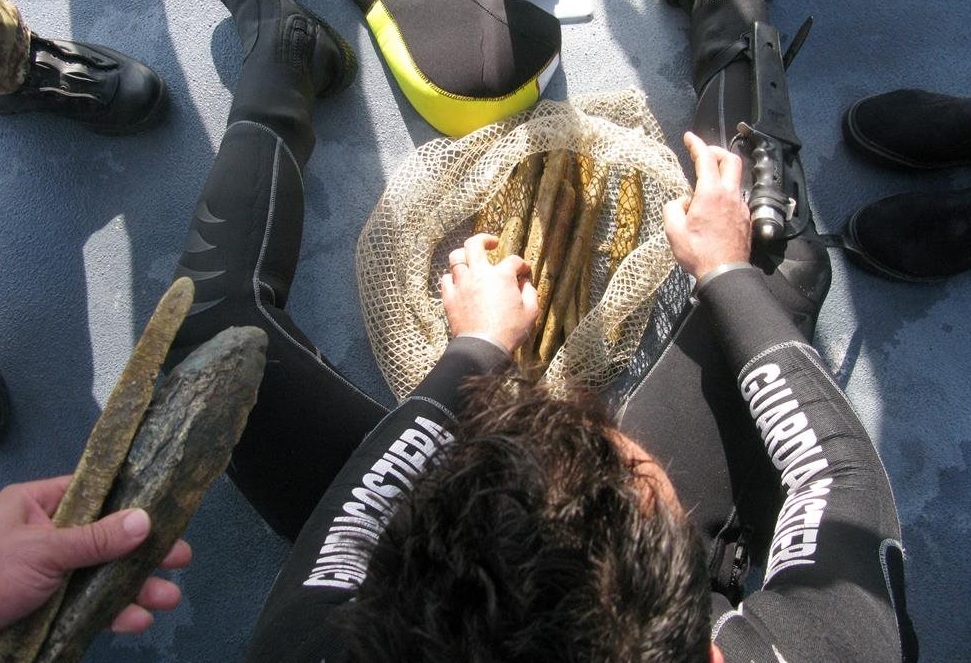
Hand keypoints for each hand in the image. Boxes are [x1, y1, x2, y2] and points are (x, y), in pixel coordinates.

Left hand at [0, 475, 191, 632]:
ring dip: (136, 588)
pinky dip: (113, 613)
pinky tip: (136, 620)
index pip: (95, 492)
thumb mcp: (42, 551)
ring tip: (170, 598)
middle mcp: (46, 534)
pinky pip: (87, 605)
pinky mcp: (47, 607)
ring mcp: (47, 573)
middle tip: (182, 559)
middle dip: (144, 552)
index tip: (168, 508)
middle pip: (107, 537)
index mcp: (37, 506)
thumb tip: (146, 519)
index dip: (133, 500)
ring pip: (102, 574)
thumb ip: (95, 538)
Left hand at [441, 233, 538, 353]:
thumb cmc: (509, 331)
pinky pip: (446, 278)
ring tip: (471, 260)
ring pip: (456, 257)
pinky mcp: (449, 296)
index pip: (513, 260)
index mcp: (502, 276)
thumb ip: (530, 292)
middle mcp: (479, 274)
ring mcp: (461, 284)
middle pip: (475, 244)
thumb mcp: (531, 311)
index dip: (521, 265)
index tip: (523, 272)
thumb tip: (525, 282)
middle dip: (484, 239)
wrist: (483, 347)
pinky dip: (453, 277)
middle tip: (491, 244)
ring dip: (465, 255)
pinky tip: (460, 281)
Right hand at [663, 132, 751, 279]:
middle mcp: (729, 195)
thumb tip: (682, 201)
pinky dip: (725, 193)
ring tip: (704, 186)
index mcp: (711, 193)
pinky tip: (714, 206)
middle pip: (730, 160)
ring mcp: (740, 206)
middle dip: (716, 151)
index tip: (689, 137)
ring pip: (735, 179)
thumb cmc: (697, 253)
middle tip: (703, 154)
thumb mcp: (673, 230)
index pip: (706, 158)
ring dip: (721, 174)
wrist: (724, 273)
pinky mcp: (746, 218)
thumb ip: (673, 207)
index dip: (697, 144)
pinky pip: (736, 197)